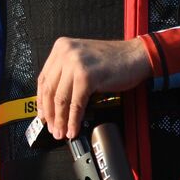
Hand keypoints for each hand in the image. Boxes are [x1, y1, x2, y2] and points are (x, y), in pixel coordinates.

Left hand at [35, 37, 150, 139]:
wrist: (137, 55)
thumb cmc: (114, 60)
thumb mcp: (84, 60)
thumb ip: (67, 74)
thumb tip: (53, 102)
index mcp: (62, 47)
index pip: (43, 78)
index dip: (42, 101)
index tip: (43, 115)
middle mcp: (66, 52)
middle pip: (50, 89)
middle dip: (50, 114)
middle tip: (52, 128)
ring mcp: (76, 63)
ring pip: (61, 98)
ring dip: (61, 120)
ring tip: (62, 132)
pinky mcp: (87, 76)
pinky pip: (76, 103)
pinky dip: (74, 119)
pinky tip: (73, 129)